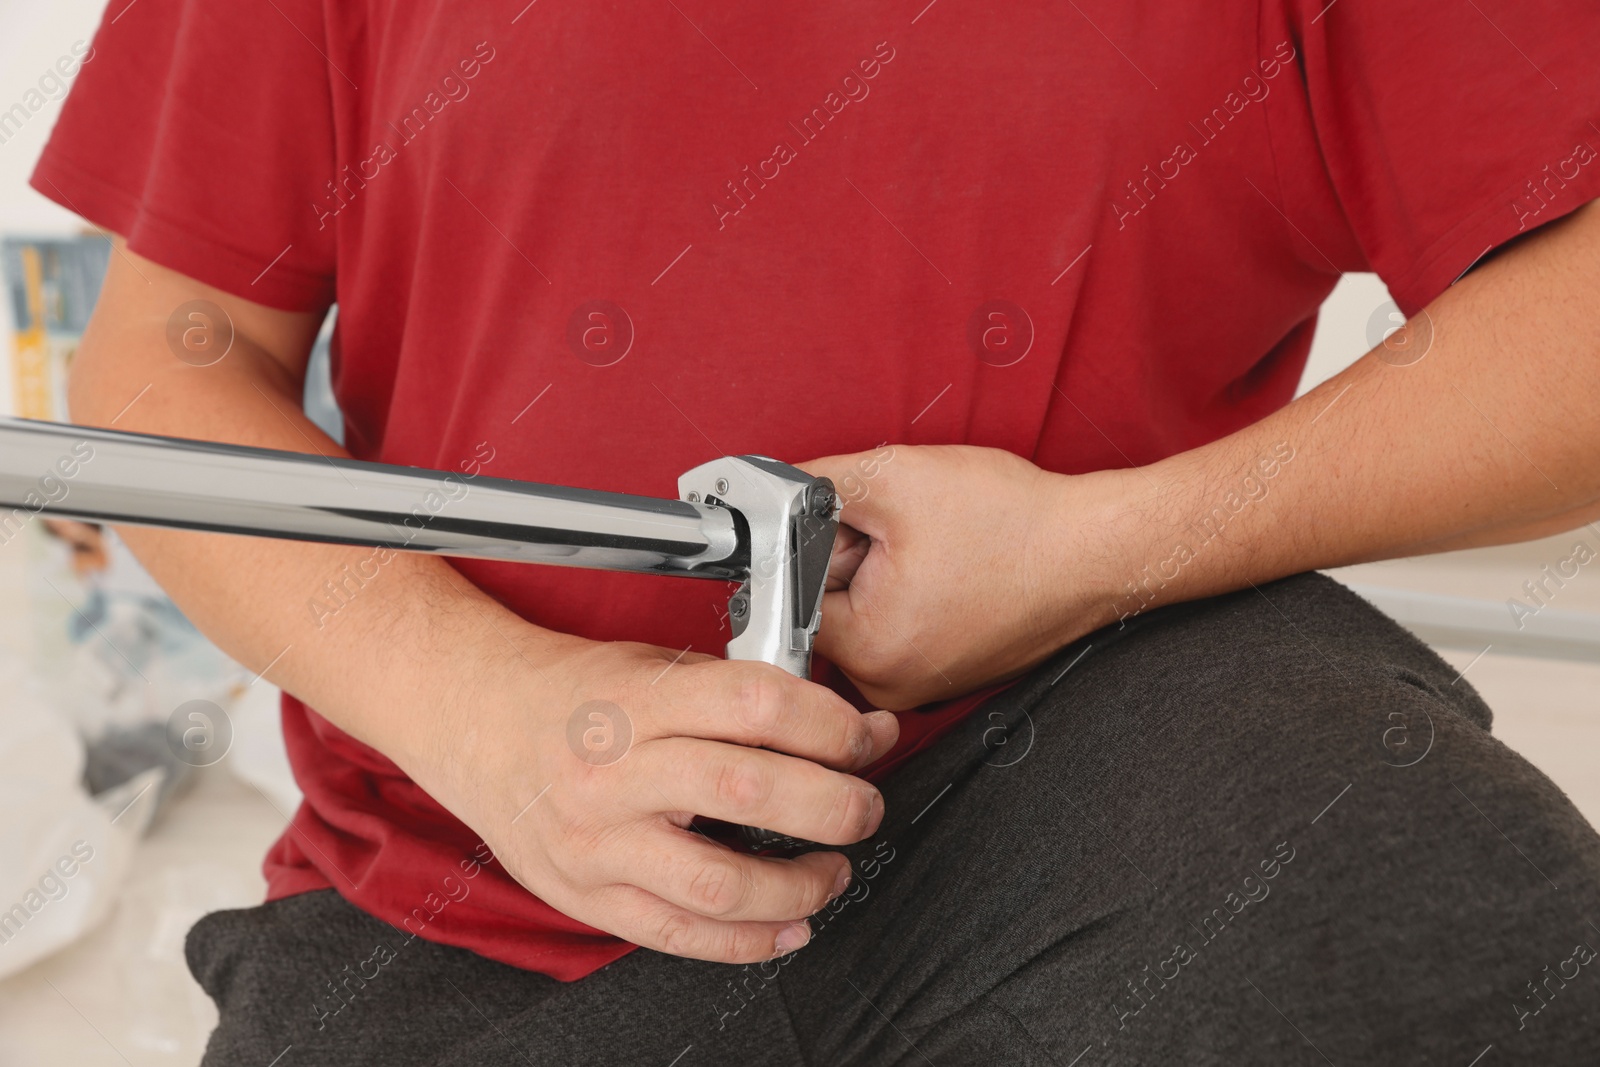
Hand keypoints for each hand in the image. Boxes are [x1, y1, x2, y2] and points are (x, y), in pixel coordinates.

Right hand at [407, 632, 899, 964]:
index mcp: (639, 700)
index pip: (756, 706)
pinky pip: (678, 935)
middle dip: (833, 806)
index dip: (830, 725)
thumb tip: (856, 729)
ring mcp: (597, 841)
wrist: (477, 721)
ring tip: (831, 870)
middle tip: (864, 808)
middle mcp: (615, 771)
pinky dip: (747, 942)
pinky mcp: (587, 895)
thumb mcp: (657, 666)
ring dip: (799, 885)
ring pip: (718, 883)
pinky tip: (789, 925)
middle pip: (748, 791)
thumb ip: (748, 696)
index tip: (865, 738)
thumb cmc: (575, 693)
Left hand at [799, 444, 1114, 708]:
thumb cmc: (1015, 522)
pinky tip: (952, 571)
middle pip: (826, 608)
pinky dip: (913, 593)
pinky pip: (900, 627)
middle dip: (852, 561)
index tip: (867, 527)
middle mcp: (891, 684)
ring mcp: (921, 686)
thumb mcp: (896, 476)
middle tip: (910, 534)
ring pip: (863, 615)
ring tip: (937, 552)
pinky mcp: (947, 674)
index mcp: (870, 650)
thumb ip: (814, 485)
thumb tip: (770, 496)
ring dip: (883, 575)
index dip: (824, 543)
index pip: (793, 592)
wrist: (1097, 551)